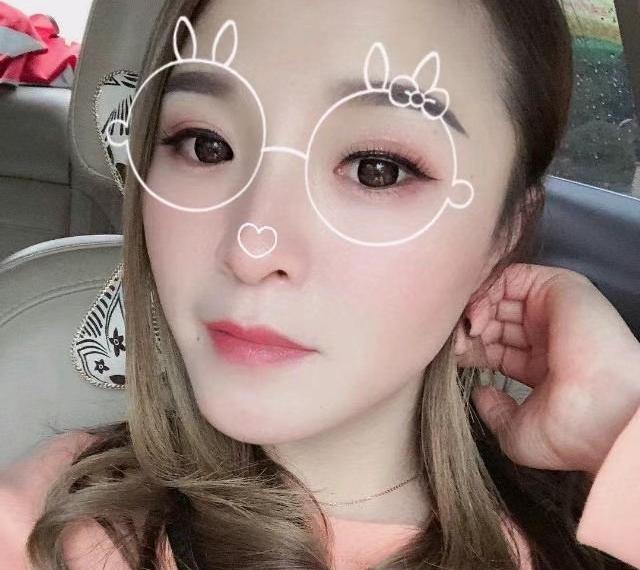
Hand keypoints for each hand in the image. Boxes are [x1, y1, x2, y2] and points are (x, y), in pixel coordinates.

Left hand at [455, 263, 639, 475]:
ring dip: (475, 309)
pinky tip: (479, 316)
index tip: (454, 359)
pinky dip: (489, 290)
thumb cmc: (571, 432)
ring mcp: (552, 311)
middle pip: (494, 318)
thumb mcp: (517, 433)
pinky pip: (512, 276)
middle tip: (456, 344)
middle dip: (468, 329)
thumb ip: (494, 411)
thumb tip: (481, 394)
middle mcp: (546, 337)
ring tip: (468, 332)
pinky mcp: (559, 288)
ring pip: (499, 295)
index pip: (494, 346)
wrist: (604, 416)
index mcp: (541, 367)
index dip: (471, 349)